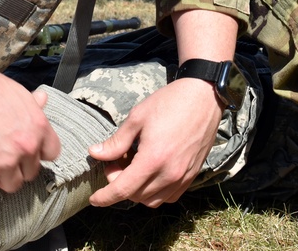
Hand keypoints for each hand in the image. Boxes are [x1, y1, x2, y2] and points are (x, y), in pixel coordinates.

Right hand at [0, 55, 60, 195]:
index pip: (52, 153)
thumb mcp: (16, 92)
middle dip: (17, 166)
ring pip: (11, 185)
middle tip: (1, 154)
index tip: (26, 151)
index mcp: (39, 126)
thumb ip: (32, 105)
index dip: (37, 153)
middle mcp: (27, 146)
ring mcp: (5, 161)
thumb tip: (43, 99)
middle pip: (30, 173)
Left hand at [88, 77, 221, 207]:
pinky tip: (150, 173)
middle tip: (116, 161)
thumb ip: (116, 141)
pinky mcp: (192, 175)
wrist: (203, 97)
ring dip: (137, 190)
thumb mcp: (137, 117)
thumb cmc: (170, 102)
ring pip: (152, 200)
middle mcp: (169, 174)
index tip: (94, 199)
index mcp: (153, 159)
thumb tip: (95, 153)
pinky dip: (155, 192)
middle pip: (135, 196)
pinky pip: (169, 196)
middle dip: (119, 183)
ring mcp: (183, 177)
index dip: (105, 197)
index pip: (122, 190)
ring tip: (134, 166)